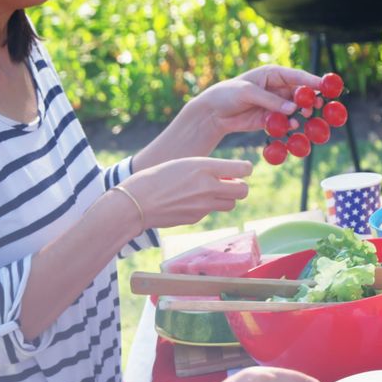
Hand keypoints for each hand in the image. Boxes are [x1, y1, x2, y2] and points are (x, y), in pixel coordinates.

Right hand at [119, 157, 251, 228]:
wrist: (135, 202)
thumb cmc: (156, 177)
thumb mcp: (183, 163)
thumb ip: (208, 168)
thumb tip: (230, 176)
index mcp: (204, 167)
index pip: (243, 169)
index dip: (245, 168)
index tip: (242, 169)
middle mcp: (208, 186)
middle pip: (243, 190)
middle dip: (240, 186)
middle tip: (230, 183)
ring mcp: (204, 205)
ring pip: (231, 204)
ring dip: (227, 198)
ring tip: (211, 192)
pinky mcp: (197, 218)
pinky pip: (212, 212)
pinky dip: (207, 206)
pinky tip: (189, 201)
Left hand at [193, 65, 323, 136]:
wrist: (214, 113)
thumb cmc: (228, 94)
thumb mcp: (248, 93)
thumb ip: (271, 100)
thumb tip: (293, 108)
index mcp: (273, 74)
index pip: (297, 76)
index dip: (313, 81)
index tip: (326, 87)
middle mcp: (278, 88)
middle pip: (301, 93)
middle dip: (311, 99)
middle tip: (319, 105)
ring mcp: (276, 104)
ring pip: (296, 108)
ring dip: (302, 113)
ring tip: (304, 117)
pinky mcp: (273, 119)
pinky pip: (286, 122)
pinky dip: (291, 125)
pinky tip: (291, 127)